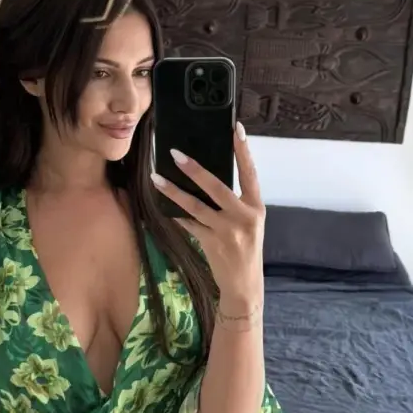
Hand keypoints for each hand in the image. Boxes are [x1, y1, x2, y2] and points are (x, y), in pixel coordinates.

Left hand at [151, 123, 264, 308]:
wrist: (245, 284)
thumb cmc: (246, 247)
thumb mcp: (249, 222)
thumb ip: (235, 201)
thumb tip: (207, 177)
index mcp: (256, 207)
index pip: (250, 172)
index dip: (243, 150)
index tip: (235, 128)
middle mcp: (244, 217)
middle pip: (217, 187)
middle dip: (195, 169)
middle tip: (175, 153)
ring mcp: (227, 231)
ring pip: (195, 206)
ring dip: (173, 191)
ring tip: (156, 178)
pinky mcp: (211, 244)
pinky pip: (188, 224)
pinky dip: (175, 214)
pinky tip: (162, 205)